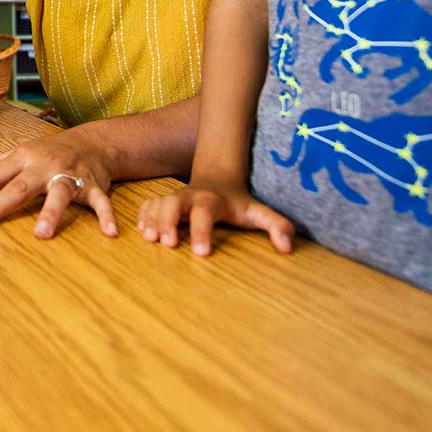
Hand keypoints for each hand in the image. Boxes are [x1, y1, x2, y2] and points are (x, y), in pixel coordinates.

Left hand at [0, 126, 118, 238]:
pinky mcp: (94, 185)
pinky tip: (110, 233)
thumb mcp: (14, 155)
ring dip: (51, 213)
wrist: (93, 140)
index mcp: (22, 159)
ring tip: (41, 234)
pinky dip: (106, 216)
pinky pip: (101, 202)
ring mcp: (69, 175)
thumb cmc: (47, 151)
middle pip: (19, 187)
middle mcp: (43, 166)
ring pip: (60, 194)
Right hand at [137, 178, 293, 255]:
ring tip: (150, 239)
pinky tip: (143, 231)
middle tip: (168, 244)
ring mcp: (174, 198)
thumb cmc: (239, 202)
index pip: (206, 213)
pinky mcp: (163, 201)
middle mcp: (190, 197)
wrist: (218, 178)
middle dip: (168, 221)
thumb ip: (277, 226)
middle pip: (174, 203)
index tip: (202, 253)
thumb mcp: (259, 212)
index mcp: (212, 201)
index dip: (202, 231)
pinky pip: (148, 205)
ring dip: (152, 220)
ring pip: (158, 203)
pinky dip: (143, 216)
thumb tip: (288, 248)